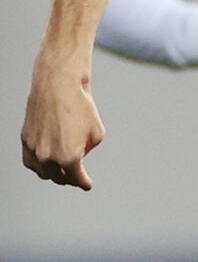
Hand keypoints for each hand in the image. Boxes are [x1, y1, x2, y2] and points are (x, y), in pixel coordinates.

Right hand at [21, 58, 104, 189]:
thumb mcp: (97, 132)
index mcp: (69, 157)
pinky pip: (30, 162)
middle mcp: (49, 158)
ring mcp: (34, 151)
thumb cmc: (81, 107)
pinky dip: (38, 165)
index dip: (84, 183)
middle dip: (69, 179)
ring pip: (43, 172)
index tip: (87, 185)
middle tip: (75, 177)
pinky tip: (45, 163)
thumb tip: (78, 156)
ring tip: (61, 171)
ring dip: (53, 174)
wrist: (59, 86)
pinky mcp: (25, 141)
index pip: (77, 178)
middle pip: (59, 178)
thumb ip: (88, 150)